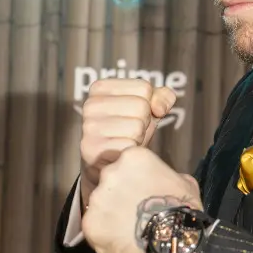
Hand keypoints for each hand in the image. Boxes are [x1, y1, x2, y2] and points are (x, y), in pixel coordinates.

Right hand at [79, 78, 176, 205]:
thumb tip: (159, 108)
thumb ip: (163, 97)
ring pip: (136, 126)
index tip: (134, 115)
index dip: (148, 104)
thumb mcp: (148, 109)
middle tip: (130, 132)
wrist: (110, 165)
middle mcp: (90, 104)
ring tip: (125, 141)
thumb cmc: (129, 132)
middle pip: (141, 105)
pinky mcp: (91, 148)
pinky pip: (129, 146)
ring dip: (138, 138)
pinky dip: (132, 152)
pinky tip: (120, 154)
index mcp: (101, 88)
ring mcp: (89, 126)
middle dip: (143, 122)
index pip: (143, 88)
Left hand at [81, 145, 201, 252]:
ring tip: (128, 228)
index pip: (125, 163)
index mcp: (132, 156)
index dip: (132, 178)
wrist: (174, 239)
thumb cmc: (183, 207)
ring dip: (110, 213)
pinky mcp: (89, 222)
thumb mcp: (183, 181)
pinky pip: (93, 226)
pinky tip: (120, 239)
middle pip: (109, 181)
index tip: (140, 190)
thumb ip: (164, 175)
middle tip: (133, 210)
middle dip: (118, 194)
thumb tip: (160, 181)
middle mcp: (110, 172)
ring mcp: (97, 198)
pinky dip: (104, 233)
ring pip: (99, 204)